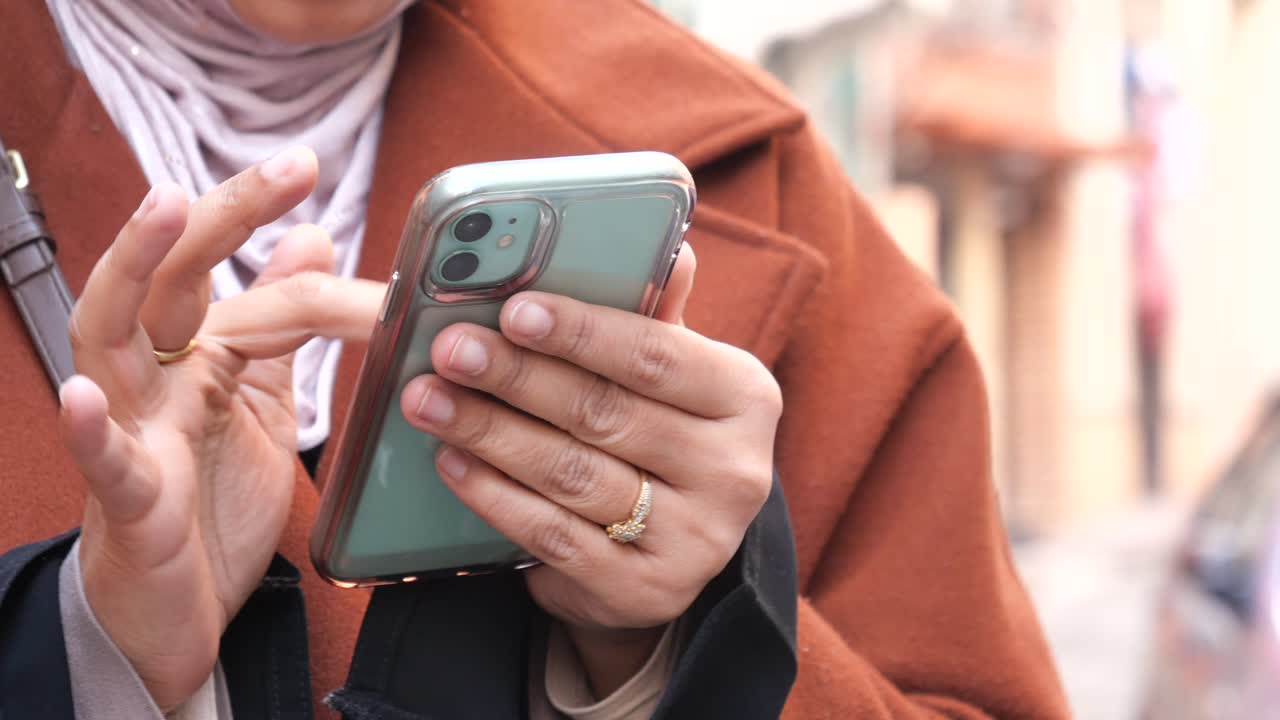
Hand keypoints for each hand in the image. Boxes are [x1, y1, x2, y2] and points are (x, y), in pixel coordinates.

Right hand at [59, 147, 383, 710]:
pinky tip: (86, 394)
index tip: (308, 167)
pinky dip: (93, 429)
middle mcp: (155, 381)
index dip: (262, 221)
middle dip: (213, 216)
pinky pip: (105, 462)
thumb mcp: (258, 400)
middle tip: (281, 169)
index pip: (228, 277)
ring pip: (108, 340)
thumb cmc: (211, 501)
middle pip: (166, 281)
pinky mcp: (130, 503)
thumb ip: (278, 327)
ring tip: (162, 212)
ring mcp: (134, 435)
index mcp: (193, 356)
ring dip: (133, 274)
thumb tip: (310, 239)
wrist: (183, 609)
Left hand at [398, 246, 780, 695]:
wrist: (668, 548)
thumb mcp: (669, 374)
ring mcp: (697, 539)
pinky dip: (495, 497)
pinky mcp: (648, 592)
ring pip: (573, 476)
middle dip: (516, 378)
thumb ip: (657, 314)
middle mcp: (735, 472)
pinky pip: (554, 537)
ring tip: (427, 400)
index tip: (512, 309)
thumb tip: (671, 244)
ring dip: (490, 433)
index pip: (656, 355)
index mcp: (746, 397)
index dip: (580, 331)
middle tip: (449, 351)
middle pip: (605, 413)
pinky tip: (452, 462)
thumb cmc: (658, 433)